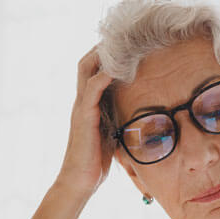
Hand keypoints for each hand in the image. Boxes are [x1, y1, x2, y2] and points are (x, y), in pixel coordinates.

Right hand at [54, 46, 114, 197]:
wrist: (80, 181)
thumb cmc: (96, 162)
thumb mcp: (111, 134)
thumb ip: (118, 120)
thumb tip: (139, 115)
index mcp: (89, 104)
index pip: (93, 70)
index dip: (105, 56)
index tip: (124, 45)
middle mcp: (82, 101)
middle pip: (86, 62)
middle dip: (102, 47)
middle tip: (122, 37)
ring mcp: (81, 107)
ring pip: (87, 69)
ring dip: (103, 54)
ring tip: (121, 42)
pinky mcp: (84, 116)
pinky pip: (92, 88)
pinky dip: (104, 75)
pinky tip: (118, 67)